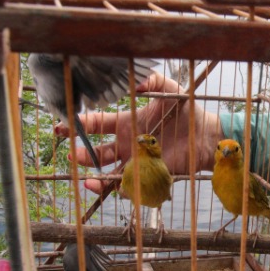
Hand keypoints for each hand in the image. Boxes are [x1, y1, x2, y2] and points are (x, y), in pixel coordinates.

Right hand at [61, 72, 223, 194]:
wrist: (205, 134)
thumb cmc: (186, 111)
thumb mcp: (169, 90)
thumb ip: (153, 80)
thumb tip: (136, 81)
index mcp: (127, 123)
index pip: (97, 124)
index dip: (79, 125)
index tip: (63, 126)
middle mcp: (127, 144)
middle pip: (98, 153)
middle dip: (82, 155)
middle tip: (73, 155)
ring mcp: (137, 162)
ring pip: (109, 174)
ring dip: (96, 178)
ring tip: (87, 180)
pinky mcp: (149, 176)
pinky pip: (131, 187)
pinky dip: (120, 190)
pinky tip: (114, 188)